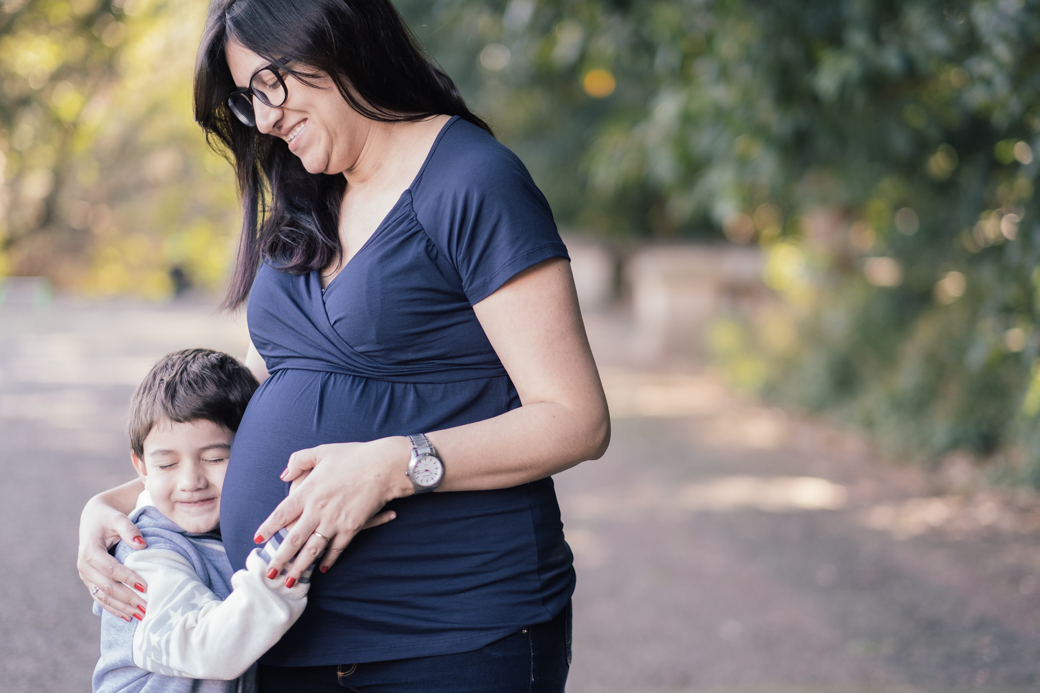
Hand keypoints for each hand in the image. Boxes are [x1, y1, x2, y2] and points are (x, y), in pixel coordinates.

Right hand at [78, 495, 148, 620]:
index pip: (110, 569)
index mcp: (90, 550)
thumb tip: (141, 544)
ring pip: (102, 596)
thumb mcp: (118, 518)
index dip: (127, 578)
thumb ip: (129, 529)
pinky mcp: (89, 581)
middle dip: (127, 598)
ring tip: (141, 615)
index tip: (145, 586)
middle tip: (147, 607)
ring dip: (121, 608)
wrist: (93, 518)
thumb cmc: (108, 517)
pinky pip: (100, 598)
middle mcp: (84, 566)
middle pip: (107, 587)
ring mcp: (85, 576)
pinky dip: (113, 608)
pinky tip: (127, 616)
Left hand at [254, 436, 410, 583]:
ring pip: (312, 549)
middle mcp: (317, 509)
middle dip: (279, 559)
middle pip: (293, 539)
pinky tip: (322, 569)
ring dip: (300, 567)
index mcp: (307, 491)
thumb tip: (284, 475)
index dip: (268, 528)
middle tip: (269, 574)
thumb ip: (298, 461)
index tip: (258, 539)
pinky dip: (329, 560)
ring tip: (290, 581)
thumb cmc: (353, 455)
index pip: (281, 514)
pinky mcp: (352, 527)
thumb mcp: (321, 451)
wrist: (383, 465)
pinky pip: (337, 548)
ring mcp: (334, 521)